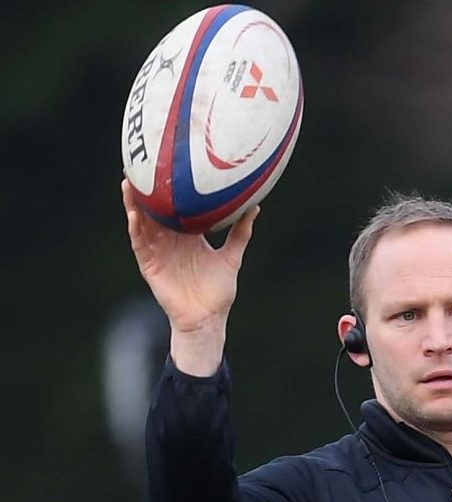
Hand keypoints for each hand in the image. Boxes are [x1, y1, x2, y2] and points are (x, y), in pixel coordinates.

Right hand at [122, 178, 257, 372]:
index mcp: (188, 237)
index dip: (170, 192)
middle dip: (147, 192)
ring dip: (134, 205)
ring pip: (142, 224)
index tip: (168, 168)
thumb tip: (254, 208)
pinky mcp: (150, 265)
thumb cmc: (218, 291)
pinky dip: (136, 229)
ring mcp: (158, 252)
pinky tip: (134, 215)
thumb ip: (241, 234)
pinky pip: (140, 244)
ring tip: (129, 184)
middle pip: (155, 212)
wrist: (208, 317)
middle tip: (142, 166)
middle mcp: (170, 241)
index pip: (176, 210)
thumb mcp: (232, 257)